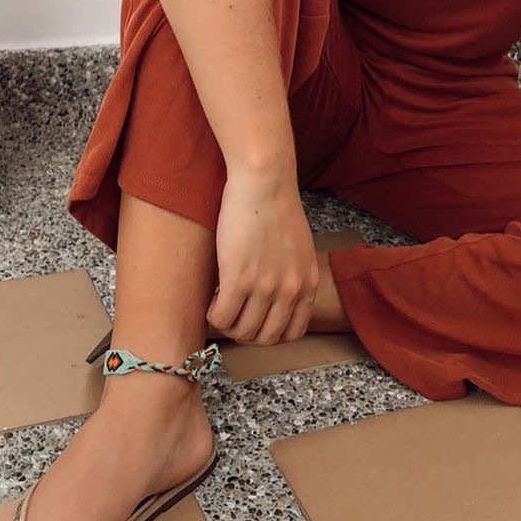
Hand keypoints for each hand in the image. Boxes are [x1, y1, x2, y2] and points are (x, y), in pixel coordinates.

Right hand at [206, 167, 318, 345]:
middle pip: (265, 337)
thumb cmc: (277, 207)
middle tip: (234, 316)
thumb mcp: (299, 248)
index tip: (255, 321)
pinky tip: (212, 299)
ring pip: (242, 332)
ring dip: (228, 325)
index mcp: (308, 284)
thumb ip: (293, 275)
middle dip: (246, 333)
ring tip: (221, 305)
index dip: (269, 333)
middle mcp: (290, 291)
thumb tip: (275, 296)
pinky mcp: (239, 279)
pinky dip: (214, 315)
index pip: (292, 333)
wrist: (264, 183)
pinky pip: (222, 317)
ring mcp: (266, 288)